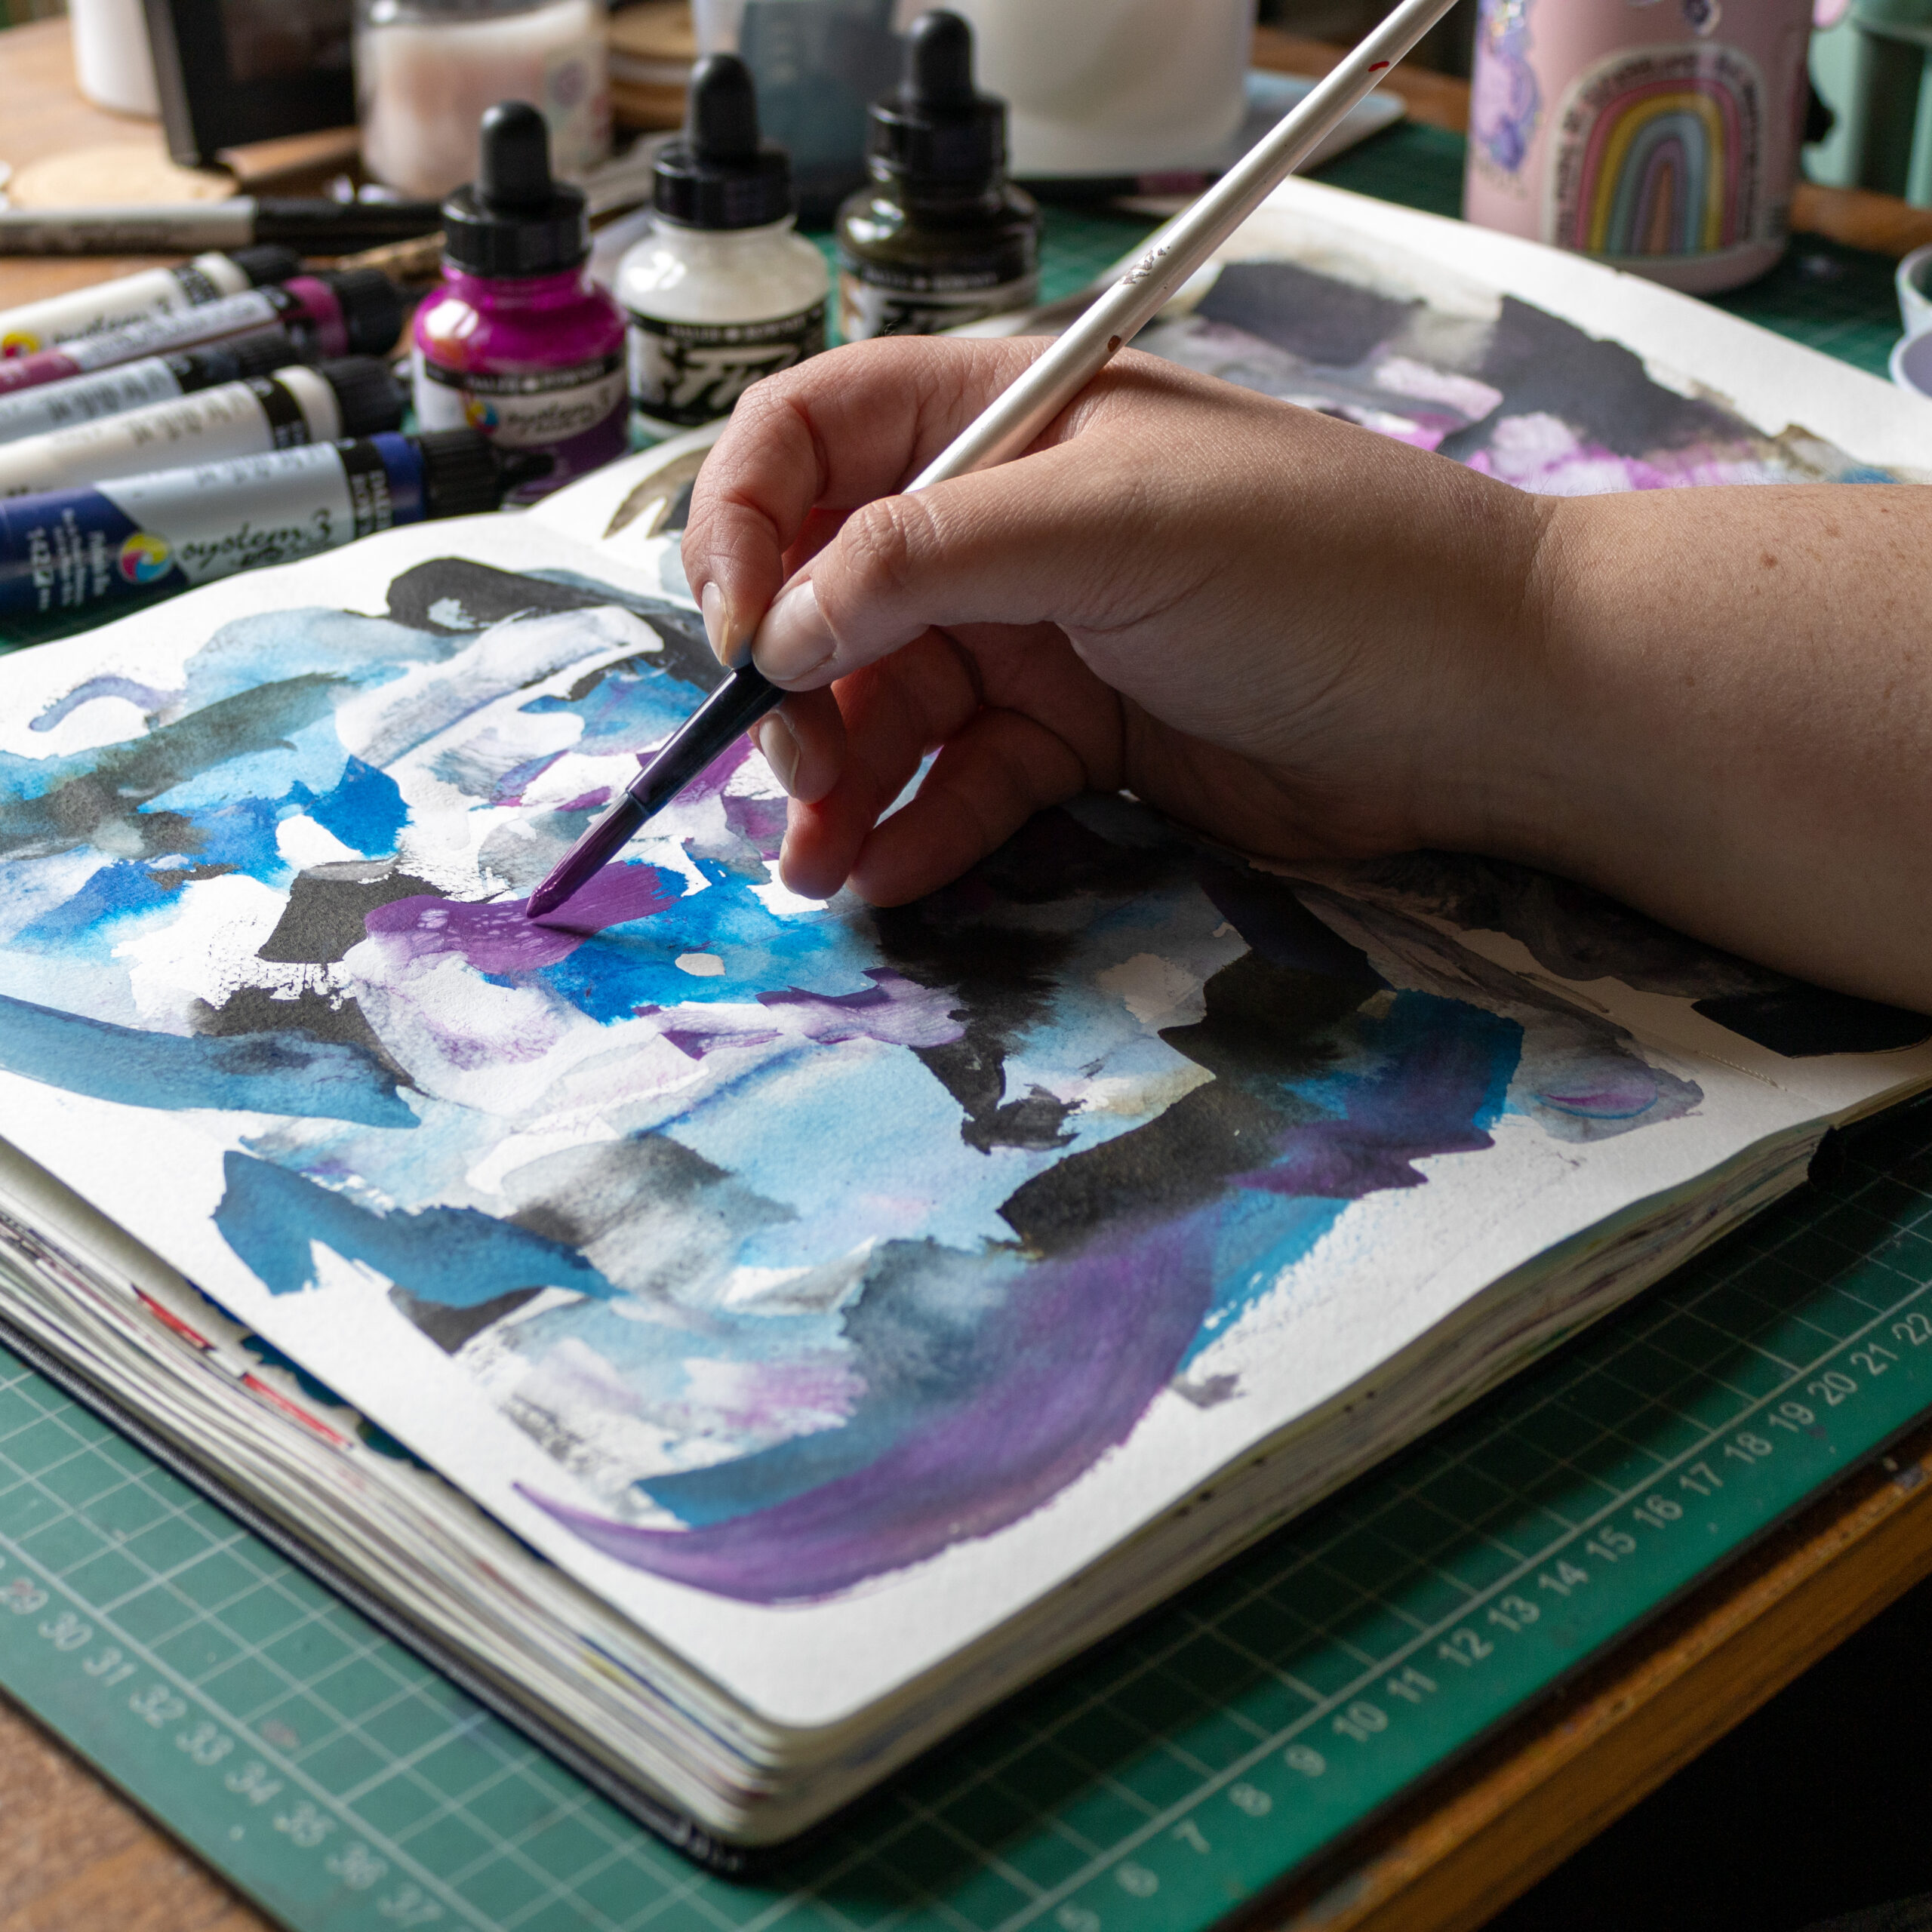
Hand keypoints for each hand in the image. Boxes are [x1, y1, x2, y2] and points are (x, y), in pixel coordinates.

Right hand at [682, 335, 1552, 904]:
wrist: (1485, 698)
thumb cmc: (1320, 563)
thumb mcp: (1110, 528)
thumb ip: (929, 558)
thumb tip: (776, 627)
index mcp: (1002, 421)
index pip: (812, 443)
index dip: (745, 529)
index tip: (740, 636)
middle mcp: (1007, 525)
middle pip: (835, 598)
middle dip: (796, 690)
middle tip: (800, 773)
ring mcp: (1043, 636)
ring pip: (893, 707)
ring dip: (843, 784)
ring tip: (820, 865)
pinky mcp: (1082, 737)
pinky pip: (969, 782)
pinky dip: (925, 828)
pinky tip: (893, 874)